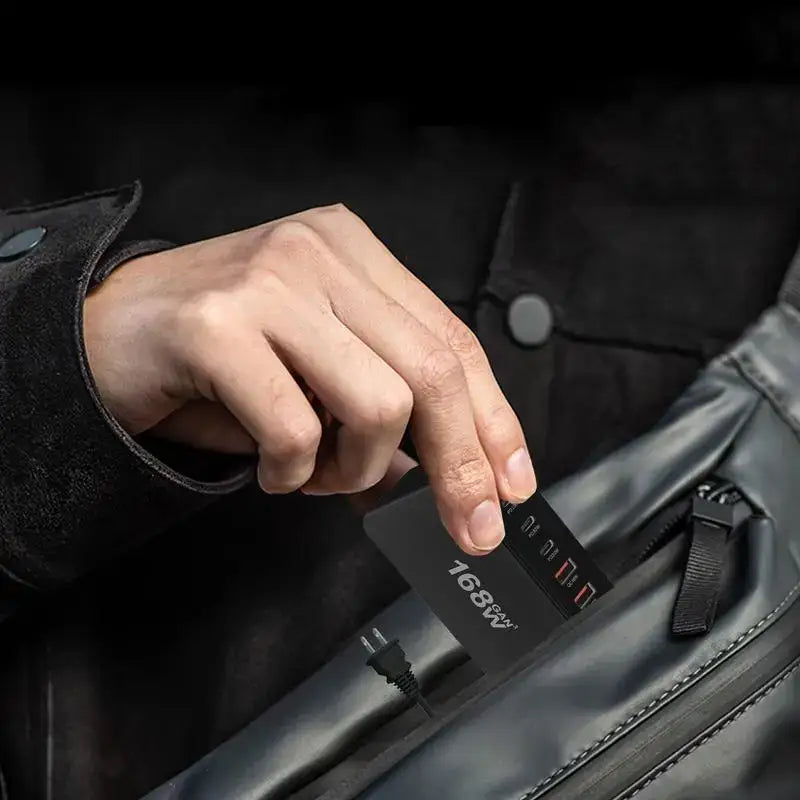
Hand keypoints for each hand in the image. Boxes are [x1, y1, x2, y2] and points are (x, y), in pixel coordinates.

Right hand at [83, 205, 535, 553]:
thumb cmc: (219, 359)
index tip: (511, 482)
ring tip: (317, 475)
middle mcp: (319, 253)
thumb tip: (441, 479)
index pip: (452, 341)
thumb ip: (382, 411)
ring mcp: (269, 283)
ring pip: (378, 405)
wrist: (105, 337)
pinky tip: (269, 469)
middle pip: (432, 373)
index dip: (493, 420)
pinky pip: (296, 430)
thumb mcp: (317, 373)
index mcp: (354, 253)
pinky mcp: (217, 325)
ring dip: (355, 470)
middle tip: (472, 530)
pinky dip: (293, 475)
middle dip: (462, 467)